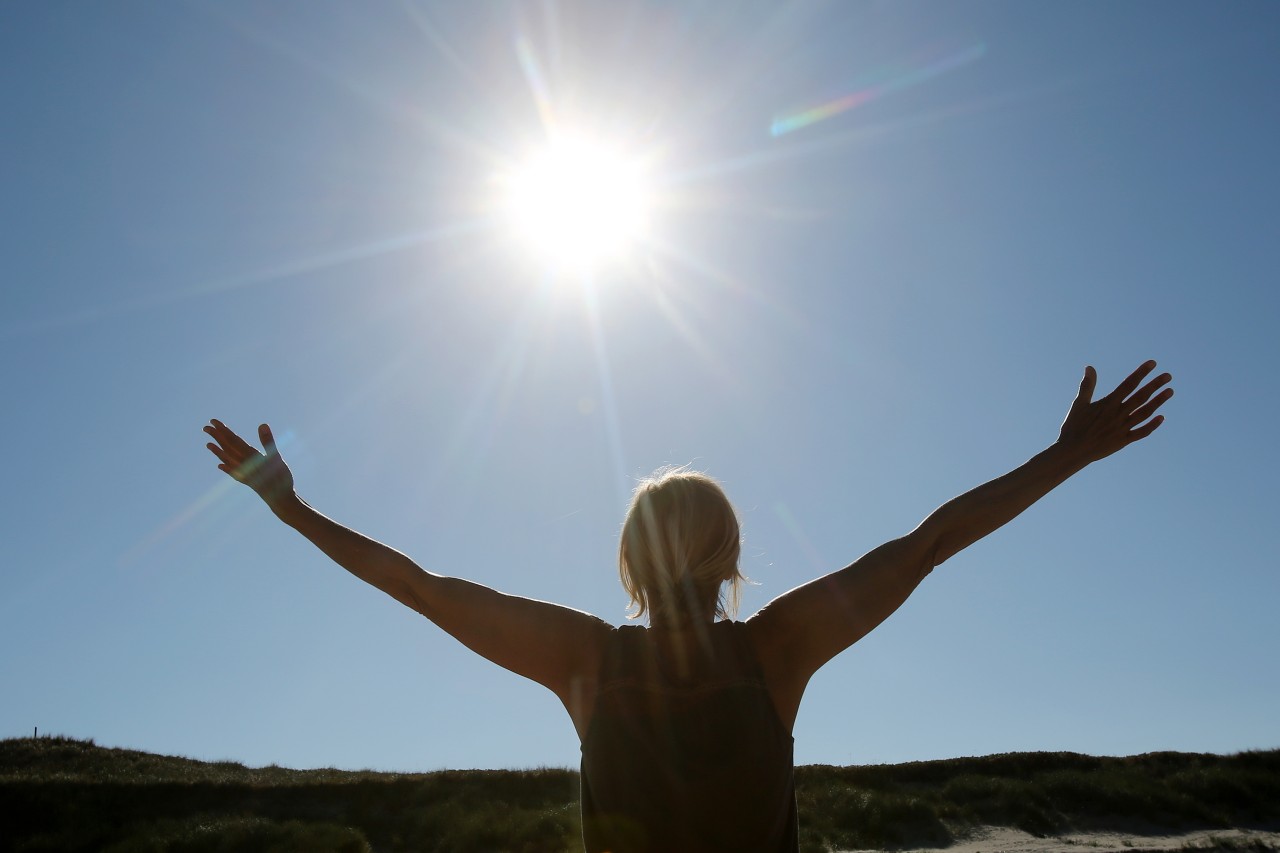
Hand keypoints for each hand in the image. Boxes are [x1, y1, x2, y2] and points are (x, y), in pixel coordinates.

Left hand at [204, 419, 295, 508]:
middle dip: (217, 437)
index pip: (232, 440)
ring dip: (217, 451)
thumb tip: (262, 425)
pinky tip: (220, 466)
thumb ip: (268, 441)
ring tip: (208, 444)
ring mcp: (243, 473)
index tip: (213, 421)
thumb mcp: (276, 457)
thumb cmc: (281, 479)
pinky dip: (225, 467)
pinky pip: (232, 472)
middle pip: (227, 448)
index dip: (223, 430)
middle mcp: (243, 464)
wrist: (280, 500)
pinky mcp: (246, 481)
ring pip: (227, 460)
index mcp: (249, 457)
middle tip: (206, 427)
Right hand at [1058, 360, 1172, 464]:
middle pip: (1141, 397)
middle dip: (1155, 385)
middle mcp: (1118, 414)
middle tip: (1168, 376)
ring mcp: (1122, 428)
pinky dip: (1152, 425)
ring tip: (1170, 391)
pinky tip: (1162, 418)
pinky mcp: (1123, 441)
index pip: (1128, 384)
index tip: (1152, 363)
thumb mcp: (1078, 404)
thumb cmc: (1073, 426)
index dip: (1141, 373)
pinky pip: (1141, 432)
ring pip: (1145, 413)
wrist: (1073, 451)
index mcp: (1108, 404)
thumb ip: (1087, 385)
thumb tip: (1090, 367)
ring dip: (1158, 402)